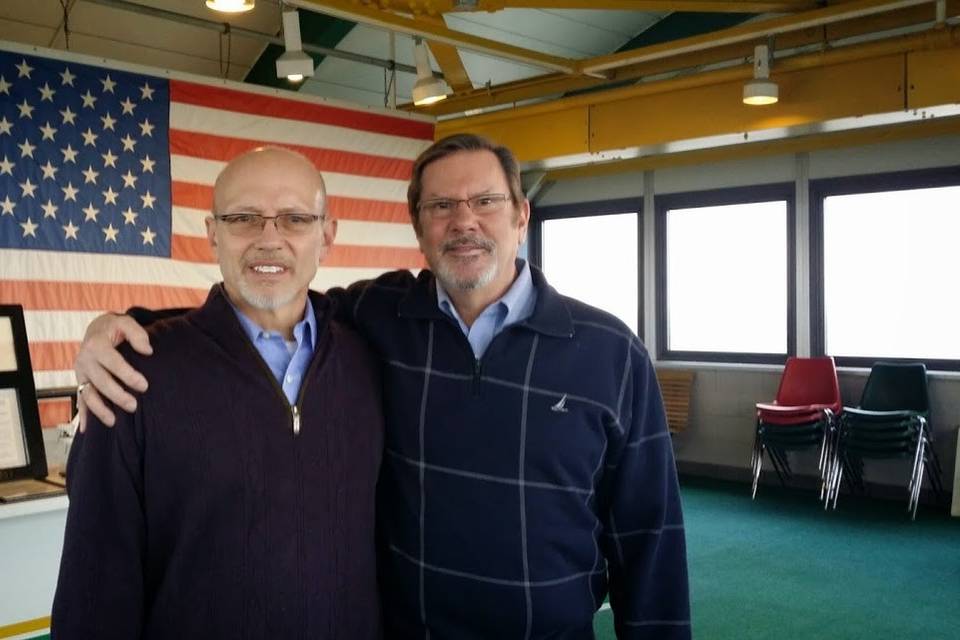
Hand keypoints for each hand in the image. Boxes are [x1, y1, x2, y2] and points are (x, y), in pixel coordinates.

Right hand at [75, 313, 152, 431]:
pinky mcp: (81, 381)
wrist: (97, 330)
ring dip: (99, 408)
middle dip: (116, 395)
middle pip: (100, 381)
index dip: (127, 375)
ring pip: (87, 394)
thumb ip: (137, 334)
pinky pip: (80, 399)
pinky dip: (83, 415)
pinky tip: (85, 430)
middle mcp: (85, 359)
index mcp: (96, 344)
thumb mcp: (126, 323)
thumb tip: (147, 350)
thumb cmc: (115, 328)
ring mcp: (81, 372)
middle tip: (133, 405)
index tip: (144, 385)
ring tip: (113, 421)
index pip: (112, 362)